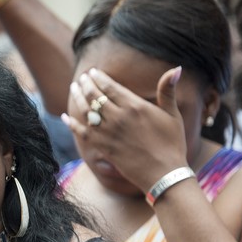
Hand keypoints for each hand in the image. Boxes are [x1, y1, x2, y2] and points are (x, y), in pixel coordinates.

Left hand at [62, 66, 188, 191]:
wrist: (163, 173)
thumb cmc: (172, 143)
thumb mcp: (172, 115)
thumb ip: (168, 91)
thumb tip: (176, 67)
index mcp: (134, 106)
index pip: (109, 87)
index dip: (98, 78)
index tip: (92, 72)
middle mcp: (118, 117)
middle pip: (94, 96)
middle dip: (85, 85)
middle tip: (81, 79)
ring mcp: (108, 133)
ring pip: (85, 111)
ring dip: (77, 98)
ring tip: (73, 89)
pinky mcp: (102, 147)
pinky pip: (81, 132)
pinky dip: (71, 123)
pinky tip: (65, 116)